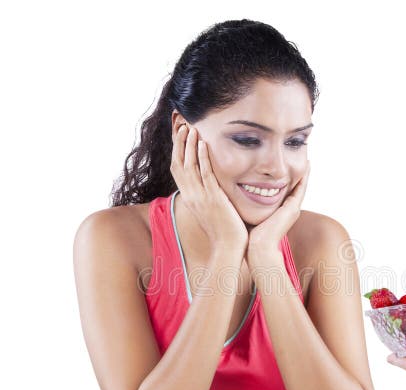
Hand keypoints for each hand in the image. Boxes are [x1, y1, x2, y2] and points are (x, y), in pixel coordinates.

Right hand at [170, 124, 247, 253]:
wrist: (228, 247)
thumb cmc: (224, 230)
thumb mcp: (211, 210)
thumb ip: (207, 195)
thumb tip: (208, 186)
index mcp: (189, 197)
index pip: (177, 169)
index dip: (176, 150)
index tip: (178, 134)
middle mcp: (191, 196)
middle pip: (178, 164)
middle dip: (178, 143)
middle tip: (181, 125)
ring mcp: (200, 197)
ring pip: (189, 166)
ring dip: (188, 145)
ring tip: (191, 128)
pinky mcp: (213, 199)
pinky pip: (205, 174)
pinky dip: (202, 158)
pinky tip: (202, 143)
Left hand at [247, 162, 310, 261]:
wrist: (256, 248)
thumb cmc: (248, 235)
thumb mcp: (248, 214)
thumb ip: (246, 204)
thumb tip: (233, 194)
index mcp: (279, 211)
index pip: (284, 189)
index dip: (285, 176)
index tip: (285, 163)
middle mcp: (288, 209)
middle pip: (295, 186)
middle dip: (297, 171)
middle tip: (300, 155)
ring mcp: (292, 209)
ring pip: (301, 185)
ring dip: (304, 171)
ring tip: (307, 156)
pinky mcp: (293, 209)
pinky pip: (301, 189)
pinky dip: (305, 177)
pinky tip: (308, 165)